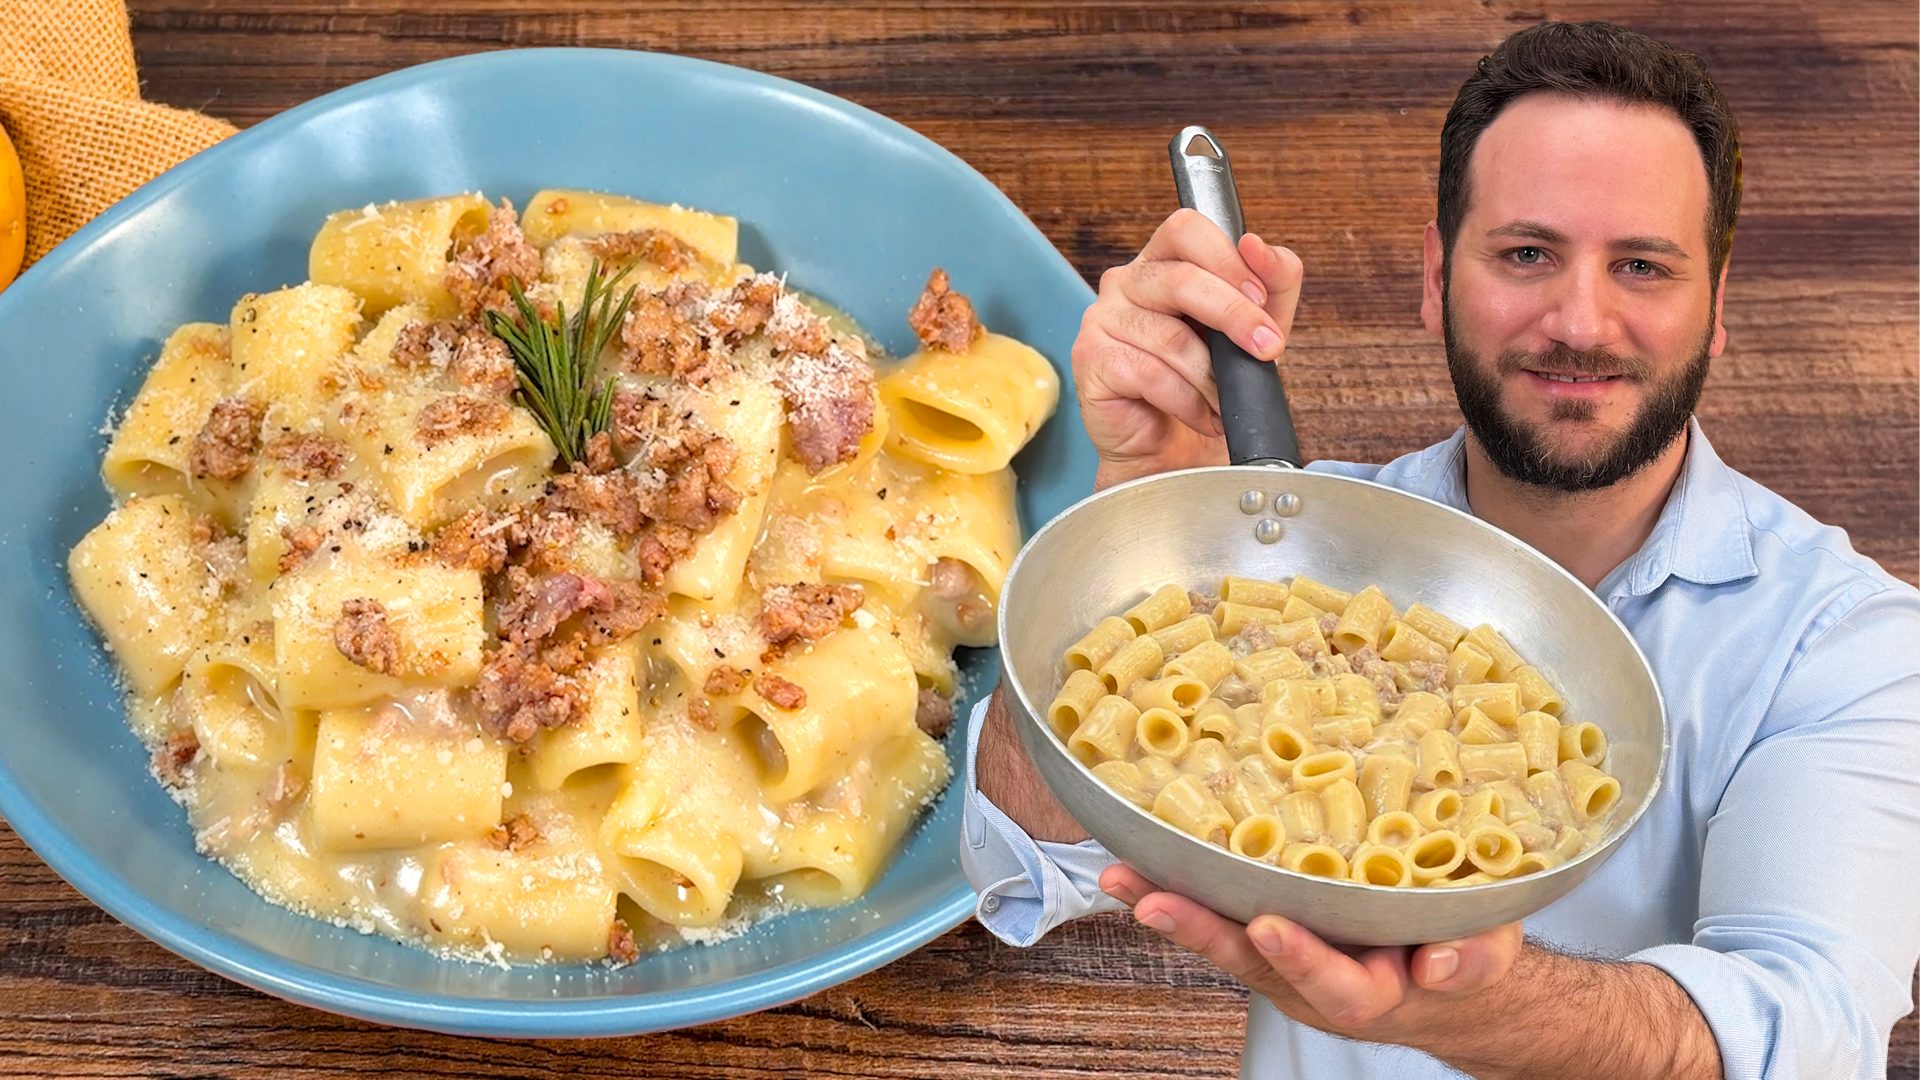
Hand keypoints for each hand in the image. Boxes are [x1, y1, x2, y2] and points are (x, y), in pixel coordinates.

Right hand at [1072, 208, 1302, 488]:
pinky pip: (1150, 374)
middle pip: (1180, 278)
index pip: (1186, 229)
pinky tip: (1200, 415)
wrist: (1175, 453)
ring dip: (1212, 376)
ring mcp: (1101, 320)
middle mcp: (1125, 283)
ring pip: (1170, 336)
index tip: (1260, 296)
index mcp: (1163, 262)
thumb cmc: (1209, 386)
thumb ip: (1272, 283)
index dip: (1227, 258)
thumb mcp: (1256, 329)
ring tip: (1226, 400)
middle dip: (1234, 315)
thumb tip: (1260, 248)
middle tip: (1265, 349)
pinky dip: (1187, 401)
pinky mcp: (1090, 361)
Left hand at [1100, 864, 1521, 1042]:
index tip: (1271, 926)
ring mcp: (1283, 954)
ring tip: (1120, 875)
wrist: (1443, 967)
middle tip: (1154, 901)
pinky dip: (1173, 887)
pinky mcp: (1263, 926)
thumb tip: (1440, 963)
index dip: (1303, 958)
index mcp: (1373, 988)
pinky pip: (1216, 910)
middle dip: (1203, 931)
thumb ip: (1472, 959)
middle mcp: (1314, 978)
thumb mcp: (1487, 953)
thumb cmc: (1463, 949)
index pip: (1335, 984)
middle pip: (1253, 962)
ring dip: (1169, 906)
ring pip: (1222, 936)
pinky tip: (1133, 857)